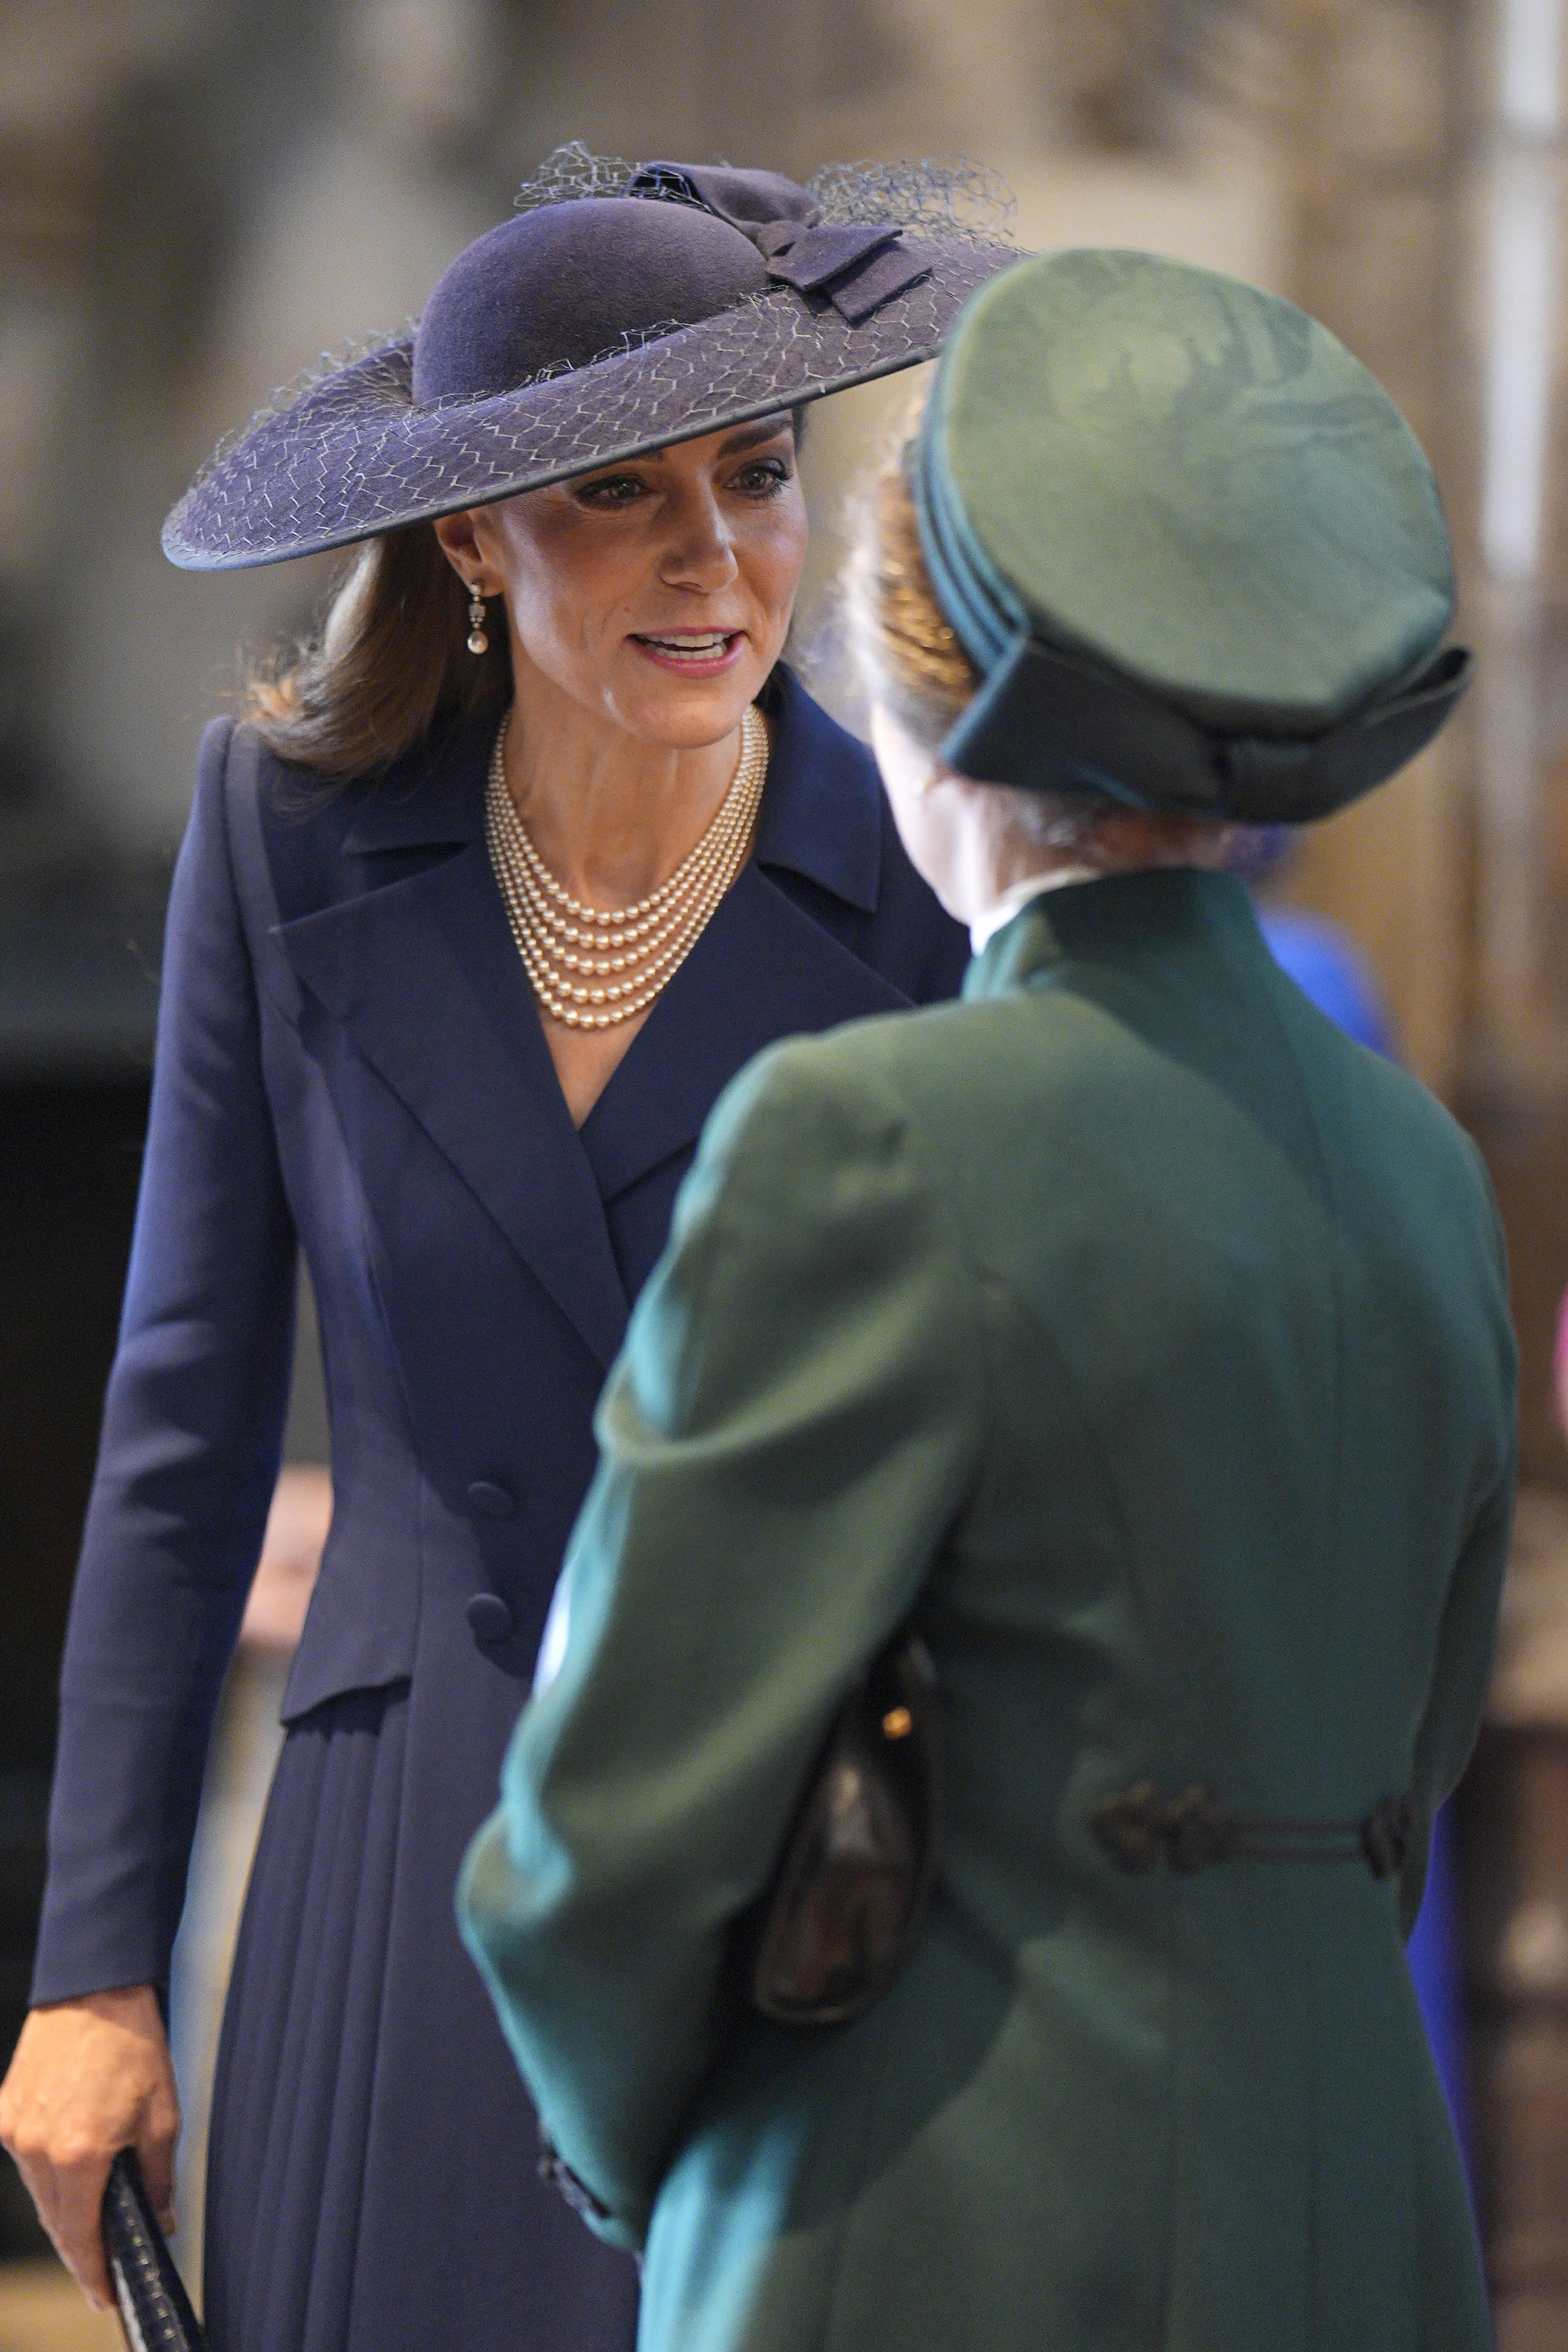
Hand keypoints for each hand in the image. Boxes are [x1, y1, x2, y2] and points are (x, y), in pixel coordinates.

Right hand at [0, 1985, 179, 2308]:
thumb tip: (159, 2220)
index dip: (93, 2272)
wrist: (96, 1988)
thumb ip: (157, 2178)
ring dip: (64, 2209)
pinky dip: (49, 2173)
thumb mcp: (162, 2116)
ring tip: (93, 2218)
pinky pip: (26, 2160)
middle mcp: (36, 2147)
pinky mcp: (4, 2112)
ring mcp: (14, 2130)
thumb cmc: (134, 2045)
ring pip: (38, 2193)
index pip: (79, 2236)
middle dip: (80, 2247)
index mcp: (78, 2154)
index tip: (105, 2296)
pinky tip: (72, 2172)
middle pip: (56, 2221)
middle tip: (104, 2266)